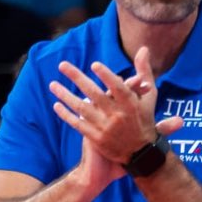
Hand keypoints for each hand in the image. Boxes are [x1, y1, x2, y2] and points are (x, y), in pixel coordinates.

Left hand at [51, 46, 161, 164]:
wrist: (141, 153)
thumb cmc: (144, 118)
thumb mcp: (149, 96)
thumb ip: (144, 72)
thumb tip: (143, 49)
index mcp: (131, 103)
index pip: (117, 87)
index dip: (106, 76)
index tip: (94, 65)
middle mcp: (117, 115)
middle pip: (94, 94)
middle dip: (77, 78)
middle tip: (62, 65)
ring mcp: (105, 127)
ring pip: (82, 108)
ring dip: (65, 95)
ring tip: (52, 85)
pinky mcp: (96, 138)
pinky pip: (78, 124)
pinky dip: (66, 115)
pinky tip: (56, 105)